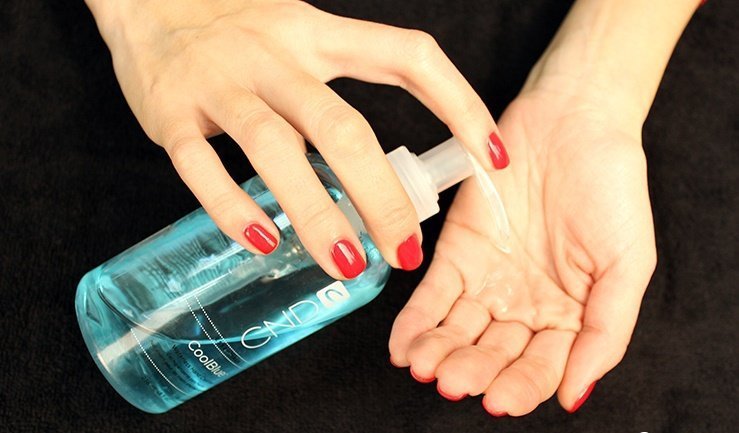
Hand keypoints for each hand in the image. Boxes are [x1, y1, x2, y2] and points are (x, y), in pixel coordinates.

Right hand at [85, 0, 505, 278]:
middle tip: (405, 251)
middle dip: (381, 196)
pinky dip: (231, 206)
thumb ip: (334, 92)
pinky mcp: (171, 111)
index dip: (460, 103)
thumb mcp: (298, 36)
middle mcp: (275, 54)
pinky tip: (262, 241)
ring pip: (275, 146)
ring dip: (316, 210)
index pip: (408, 57)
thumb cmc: (235, 29)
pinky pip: (200, 164)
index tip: (493, 157)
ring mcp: (221, 81)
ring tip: (346, 262)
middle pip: (342, 126)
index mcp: (318, 33)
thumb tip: (377, 174)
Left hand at [388, 67, 656, 414]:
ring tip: (424, 364)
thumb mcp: (627, 264)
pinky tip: (404, 344)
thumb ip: (605, 331)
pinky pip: (433, 293)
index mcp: (569, 316)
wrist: (573, 121)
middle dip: (471, 370)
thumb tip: (575, 395)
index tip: (498, 400)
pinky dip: (416, 319)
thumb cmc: (611, 188)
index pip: (540, 367)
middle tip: (452, 381)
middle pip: (493, 353)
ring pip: (458, 329)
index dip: (520, 387)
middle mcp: (524, 305)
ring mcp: (488, 279)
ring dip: (439, 350)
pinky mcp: (456, 251)